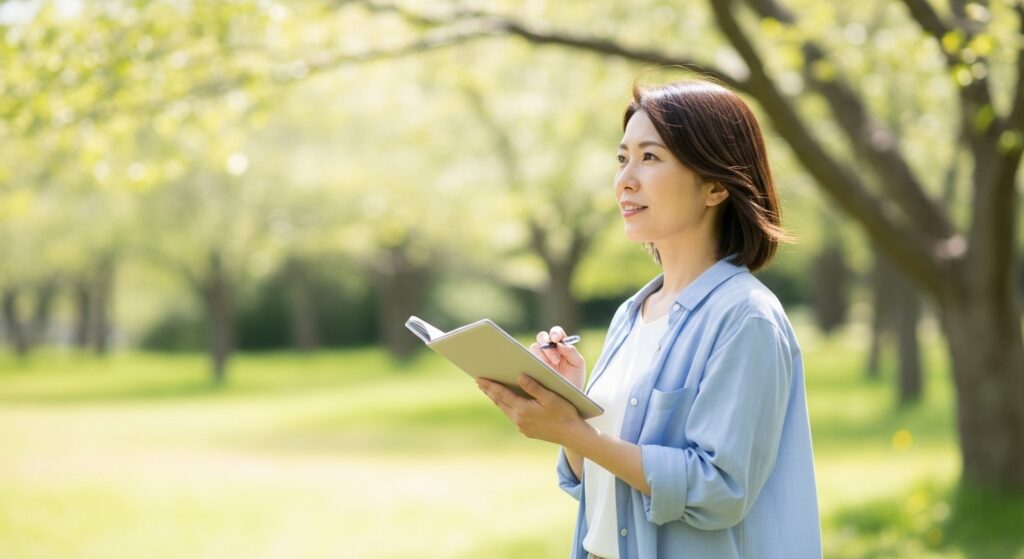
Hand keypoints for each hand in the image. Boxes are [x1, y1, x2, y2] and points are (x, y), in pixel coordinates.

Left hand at [477, 374, 592, 445]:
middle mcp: (519, 420)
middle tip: (479, 381)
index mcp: (523, 410)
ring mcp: (522, 427)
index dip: (490, 385)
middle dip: (490, 391)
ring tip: (490, 390)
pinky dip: (507, 407)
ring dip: (497, 399)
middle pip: (500, 402)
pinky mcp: (527, 431)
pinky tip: (508, 402)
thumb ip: (534, 387)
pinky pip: (513, 416)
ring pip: (505, 409)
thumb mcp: (550, 397)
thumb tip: (519, 376)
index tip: (479, 378)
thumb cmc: (564, 413)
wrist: (573, 435)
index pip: (501, 394)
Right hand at [529, 326, 585, 389]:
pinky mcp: (531, 367)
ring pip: (533, 348)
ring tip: (548, 367)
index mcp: (561, 345)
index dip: (555, 333)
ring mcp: (538, 358)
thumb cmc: (574, 379)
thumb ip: (572, 352)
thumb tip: (560, 343)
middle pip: (541, 337)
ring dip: (541, 355)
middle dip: (546, 345)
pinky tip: (534, 368)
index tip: (556, 339)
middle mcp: (548, 349)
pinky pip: (526, 360)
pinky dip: (528, 361)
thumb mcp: (578, 365)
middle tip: (555, 360)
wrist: (568, 397)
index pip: (556, 333)